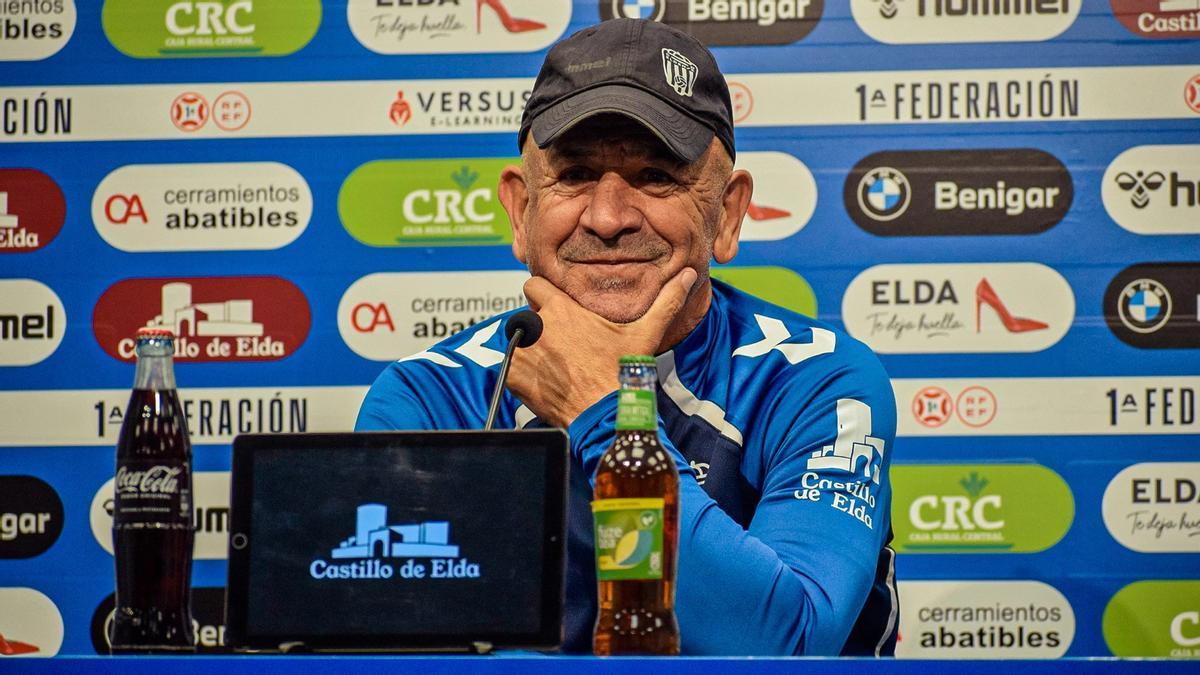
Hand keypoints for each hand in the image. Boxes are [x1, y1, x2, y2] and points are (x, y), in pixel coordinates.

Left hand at [506, 267, 698, 427]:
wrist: (606, 414)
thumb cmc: (623, 372)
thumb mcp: (645, 333)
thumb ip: (665, 301)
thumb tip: (690, 275)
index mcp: (562, 310)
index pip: (533, 285)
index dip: (542, 296)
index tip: (553, 311)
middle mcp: (538, 327)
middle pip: (523, 315)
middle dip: (534, 326)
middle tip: (556, 344)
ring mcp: (523, 353)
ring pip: (514, 341)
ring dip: (527, 350)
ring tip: (550, 366)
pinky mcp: (514, 378)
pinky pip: (507, 367)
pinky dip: (519, 374)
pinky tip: (542, 382)